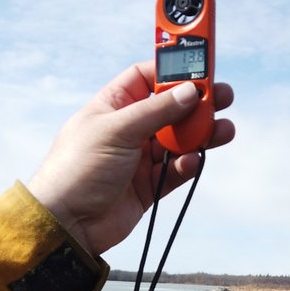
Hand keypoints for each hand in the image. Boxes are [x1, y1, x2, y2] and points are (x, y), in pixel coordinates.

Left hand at [26, 61, 234, 255]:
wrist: (66, 223)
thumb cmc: (77, 170)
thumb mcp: (117, 130)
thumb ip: (156, 111)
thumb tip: (190, 91)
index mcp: (112, 106)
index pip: (146, 77)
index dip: (172, 70)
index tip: (200, 67)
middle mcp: (127, 129)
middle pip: (170, 108)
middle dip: (196, 103)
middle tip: (222, 98)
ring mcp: (138, 158)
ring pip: (178, 140)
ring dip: (200, 135)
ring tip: (223, 131)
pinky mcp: (148, 186)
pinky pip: (175, 170)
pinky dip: (188, 165)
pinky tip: (193, 161)